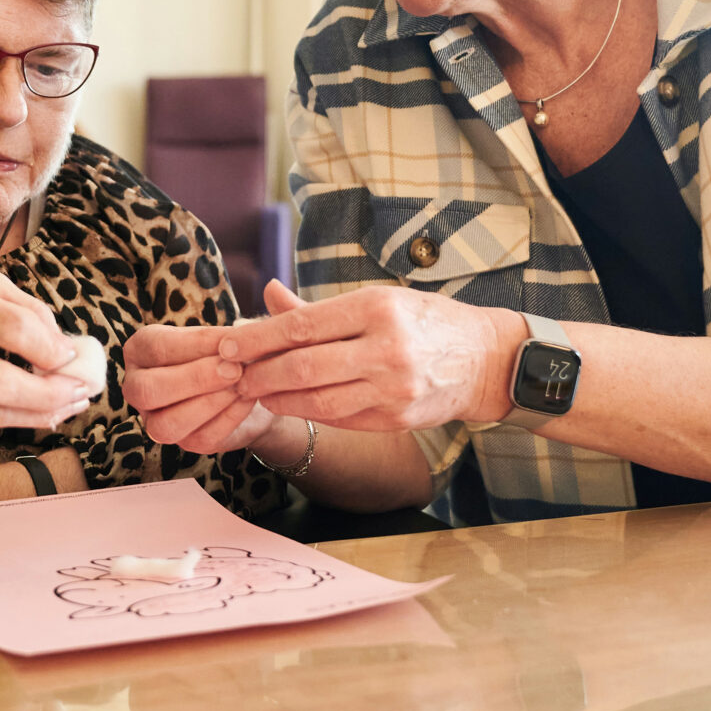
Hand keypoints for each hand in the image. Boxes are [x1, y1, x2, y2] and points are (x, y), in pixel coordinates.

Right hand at [0, 268, 90, 429]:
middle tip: (83, 388)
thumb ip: (22, 306)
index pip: (10, 328)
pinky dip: (23, 418)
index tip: (72, 352)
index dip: (50, 345)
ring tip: (75, 402)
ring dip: (44, 412)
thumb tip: (63, 342)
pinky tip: (48, 409)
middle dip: (52, 392)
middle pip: (1, 382)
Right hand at [122, 286, 286, 454]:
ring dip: (208, 404)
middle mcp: (138, 386)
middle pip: (148, 390)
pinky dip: (225, 419)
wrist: (257, 386)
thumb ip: (250, 318)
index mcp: (141, 349)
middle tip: (234, 369)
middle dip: (193, 379)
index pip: (158, 347)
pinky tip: (248, 401)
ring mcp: (157, 420)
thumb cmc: (237, 351)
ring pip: (166, 424)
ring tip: (242, 386)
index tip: (233, 338)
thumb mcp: (239, 332)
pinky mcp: (184, 443)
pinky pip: (197, 440)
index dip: (195, 345)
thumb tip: (274, 292)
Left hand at [216, 283, 519, 431]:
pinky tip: (287, 403)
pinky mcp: (396, 418)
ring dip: (276, 398)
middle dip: (258, 373)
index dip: (256, 338)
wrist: (485, 359)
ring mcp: (393, 389)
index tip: (225, 344)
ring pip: (316, 400)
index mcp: (376, 308)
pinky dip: (307, 411)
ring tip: (252, 390)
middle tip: (229, 374)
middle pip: (302, 367)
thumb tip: (268, 292)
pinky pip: (339, 418)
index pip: (301, 325)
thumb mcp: (377, 299)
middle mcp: (386, 349)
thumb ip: (319, 307)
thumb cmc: (423, 321)